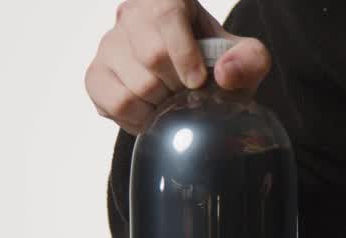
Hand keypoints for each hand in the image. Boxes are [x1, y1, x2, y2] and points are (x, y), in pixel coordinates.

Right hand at [86, 0, 271, 134]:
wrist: (192, 83)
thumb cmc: (217, 64)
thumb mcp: (244, 58)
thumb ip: (250, 60)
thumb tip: (225, 73)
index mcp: (166, 0)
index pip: (167, 16)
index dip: (185, 54)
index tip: (198, 81)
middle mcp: (131, 16)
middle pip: (150, 56)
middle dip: (178, 86)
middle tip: (189, 94)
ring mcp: (108, 46)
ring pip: (132, 86)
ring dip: (161, 106)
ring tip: (171, 102)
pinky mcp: (95, 76)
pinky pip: (112, 103)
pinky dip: (139, 118)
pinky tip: (153, 113)